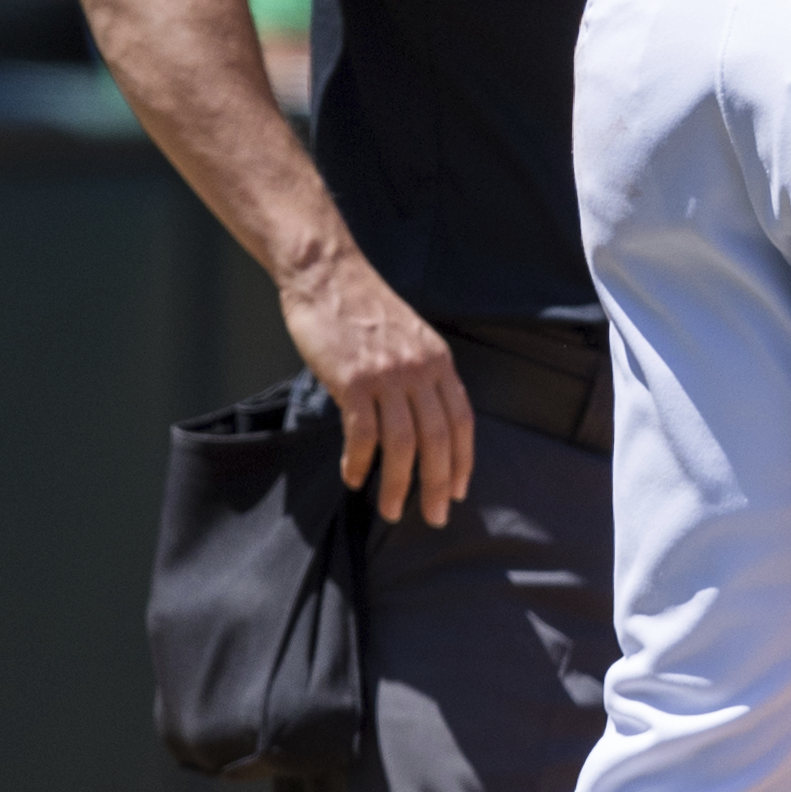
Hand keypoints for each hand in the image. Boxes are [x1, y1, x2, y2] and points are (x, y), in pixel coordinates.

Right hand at [279, 239, 474, 527]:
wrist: (328, 274)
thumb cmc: (363, 309)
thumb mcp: (410, 338)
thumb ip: (421, 374)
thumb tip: (424, 420)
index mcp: (439, 361)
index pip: (461, 421)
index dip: (462, 460)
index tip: (458, 490)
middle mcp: (421, 370)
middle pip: (439, 439)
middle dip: (438, 484)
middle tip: (434, 517)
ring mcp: (388, 375)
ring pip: (403, 444)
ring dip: (399, 483)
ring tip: (391, 510)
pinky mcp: (353, 381)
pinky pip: (363, 434)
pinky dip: (360, 462)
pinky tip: (355, 478)